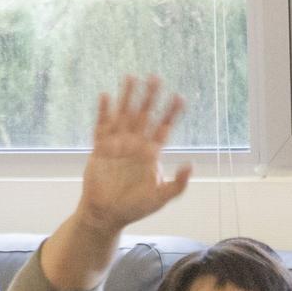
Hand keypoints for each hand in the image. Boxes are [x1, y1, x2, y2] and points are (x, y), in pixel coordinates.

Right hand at [73, 76, 191, 234]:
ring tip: (131, 77)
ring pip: (123, 115)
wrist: (107, 214)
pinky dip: (104, 111)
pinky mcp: (100, 148)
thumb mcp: (160, 198)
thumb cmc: (134, 207)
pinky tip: (106, 96)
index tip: (180, 97)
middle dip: (150, 97)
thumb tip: (191, 165)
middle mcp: (134, 144)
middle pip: (144, 114)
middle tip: (156, 77)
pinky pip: (102, 126)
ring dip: (127, 97)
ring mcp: (117, 144)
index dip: (171, 113)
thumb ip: (177, 184)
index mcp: (150, 153)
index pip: (163, 127)